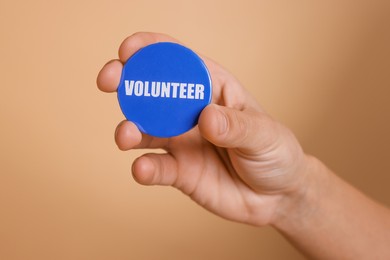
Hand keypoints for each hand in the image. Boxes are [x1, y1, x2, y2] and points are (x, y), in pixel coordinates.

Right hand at [97, 32, 309, 225]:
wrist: (278, 198)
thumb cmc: (276, 154)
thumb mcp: (265, 134)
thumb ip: (236, 127)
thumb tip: (205, 118)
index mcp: (212, 88)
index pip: (177, 60)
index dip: (151, 50)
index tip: (129, 51)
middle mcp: (190, 112)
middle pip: (151, 90)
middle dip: (126, 81)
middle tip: (110, 81)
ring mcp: (181, 142)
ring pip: (145, 130)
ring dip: (128, 129)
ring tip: (126, 136)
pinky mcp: (178, 172)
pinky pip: (155, 167)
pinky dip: (144, 168)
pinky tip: (142, 169)